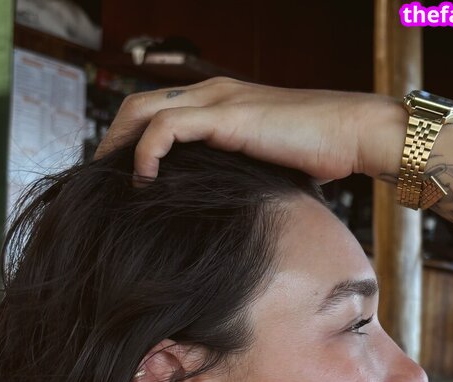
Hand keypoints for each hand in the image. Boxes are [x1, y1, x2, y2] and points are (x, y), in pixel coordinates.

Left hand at [93, 77, 405, 185]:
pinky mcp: (224, 116)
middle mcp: (211, 93)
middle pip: (135, 106)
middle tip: (98, 185)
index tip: (117, 183)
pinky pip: (164, 128)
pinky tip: (142, 183)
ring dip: (117, 148)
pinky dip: (144, 153)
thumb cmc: (321, 156)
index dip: (128, 144)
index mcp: (219, 103)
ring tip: (109, 185)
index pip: (155, 112)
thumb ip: (235, 180)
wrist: (354, 134)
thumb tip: (217, 216)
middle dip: (110, 144)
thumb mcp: (265, 170)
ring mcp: (216, 100)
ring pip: (140, 111)